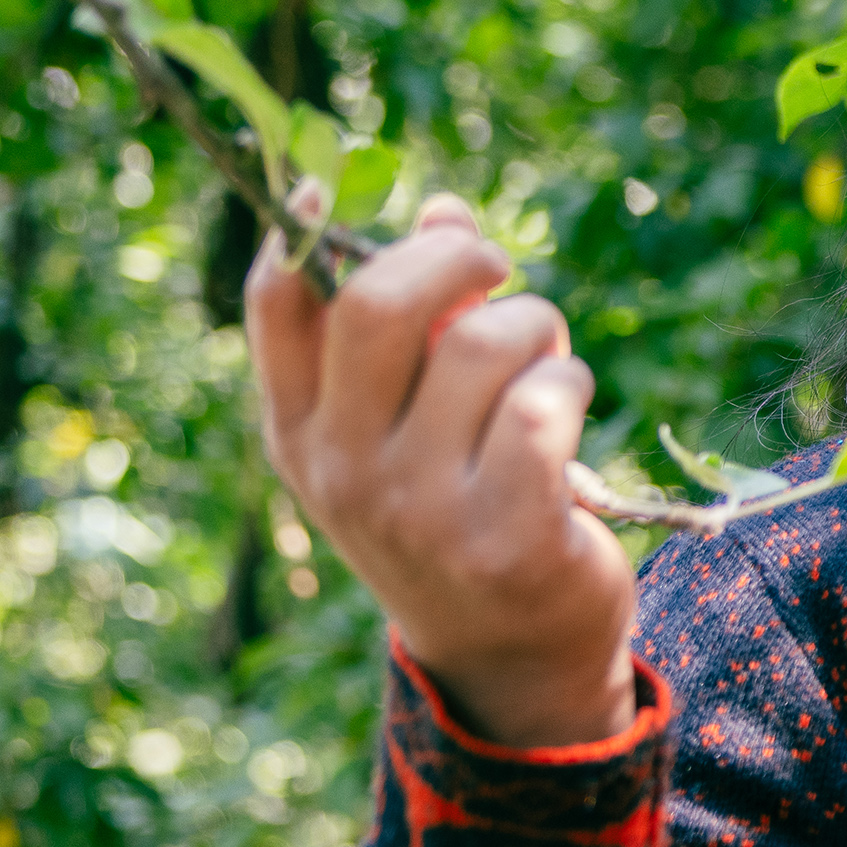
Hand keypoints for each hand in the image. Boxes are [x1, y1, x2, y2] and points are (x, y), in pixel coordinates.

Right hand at [247, 188, 639, 746]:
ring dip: (537, 329)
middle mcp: (346, 470)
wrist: (509, 654)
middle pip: (380, 304)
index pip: (276, 311)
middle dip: (456, 260)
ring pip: (485, 345)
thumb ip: (417, 323)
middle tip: (496, 267)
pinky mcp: (507, 537)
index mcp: (302, 433)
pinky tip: (570, 409)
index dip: (300, 235)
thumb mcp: (410, 422)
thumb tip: (441, 211)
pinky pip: (545, 407)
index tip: (328, 193)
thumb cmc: (461, 505)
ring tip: (548, 365)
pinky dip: (570, 384)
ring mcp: (421, 509)